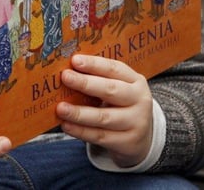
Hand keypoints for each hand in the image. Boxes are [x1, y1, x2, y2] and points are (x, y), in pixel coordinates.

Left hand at [56, 53, 153, 167]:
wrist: (143, 137)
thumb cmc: (123, 106)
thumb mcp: (120, 89)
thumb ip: (99, 80)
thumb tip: (69, 71)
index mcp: (136, 81)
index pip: (115, 69)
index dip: (94, 64)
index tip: (75, 60)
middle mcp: (139, 100)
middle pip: (111, 90)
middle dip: (86, 83)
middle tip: (66, 77)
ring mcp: (135, 122)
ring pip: (104, 117)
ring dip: (79, 112)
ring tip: (61, 108)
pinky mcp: (127, 142)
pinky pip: (100, 136)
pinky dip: (81, 131)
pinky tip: (66, 125)